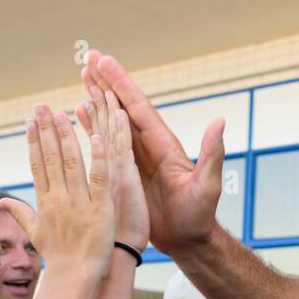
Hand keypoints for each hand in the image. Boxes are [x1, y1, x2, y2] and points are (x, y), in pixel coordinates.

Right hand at [0, 105, 114, 279]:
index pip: (36, 165)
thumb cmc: (58, 257)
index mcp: (44, 202)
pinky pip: (99, 179)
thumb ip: (20, 213)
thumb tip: (1, 201)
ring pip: (72, 163)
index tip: (30, 121)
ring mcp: (79, 203)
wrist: (75, 277)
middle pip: (50, 158)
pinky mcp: (100, 209)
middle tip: (41, 106)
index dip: (33, 141)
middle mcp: (59, 199)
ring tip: (63, 114)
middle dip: (45, 130)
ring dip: (67, 137)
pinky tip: (96, 137)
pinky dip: (98, 158)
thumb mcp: (35, 233)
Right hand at [81, 50, 224, 253]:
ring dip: (96, 99)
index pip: (138, 107)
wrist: (189, 239)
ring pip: (111, 121)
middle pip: (122, 107)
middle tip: (86, 58)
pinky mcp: (124, 173)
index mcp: (163, 145)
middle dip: (105, 82)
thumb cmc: (200, 215)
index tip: (104, 61)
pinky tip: (79, 114)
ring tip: (81, 77)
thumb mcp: (207, 185)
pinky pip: (105, 145)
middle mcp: (148, 146)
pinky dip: (92, 127)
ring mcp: (135, 159)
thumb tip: (219, 122)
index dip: (121, 84)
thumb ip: (211, 155)